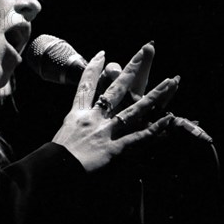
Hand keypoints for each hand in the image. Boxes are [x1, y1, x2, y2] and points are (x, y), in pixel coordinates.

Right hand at [52, 43, 178, 172]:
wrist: (53, 172)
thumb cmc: (53, 159)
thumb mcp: (61, 135)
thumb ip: (72, 127)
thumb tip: (76, 124)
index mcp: (77, 115)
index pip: (86, 86)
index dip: (93, 69)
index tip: (102, 54)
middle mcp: (93, 119)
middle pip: (114, 90)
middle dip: (130, 71)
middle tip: (144, 51)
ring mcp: (105, 132)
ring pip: (134, 110)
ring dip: (154, 96)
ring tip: (170, 82)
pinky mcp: (114, 150)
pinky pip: (139, 137)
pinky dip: (155, 129)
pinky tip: (169, 119)